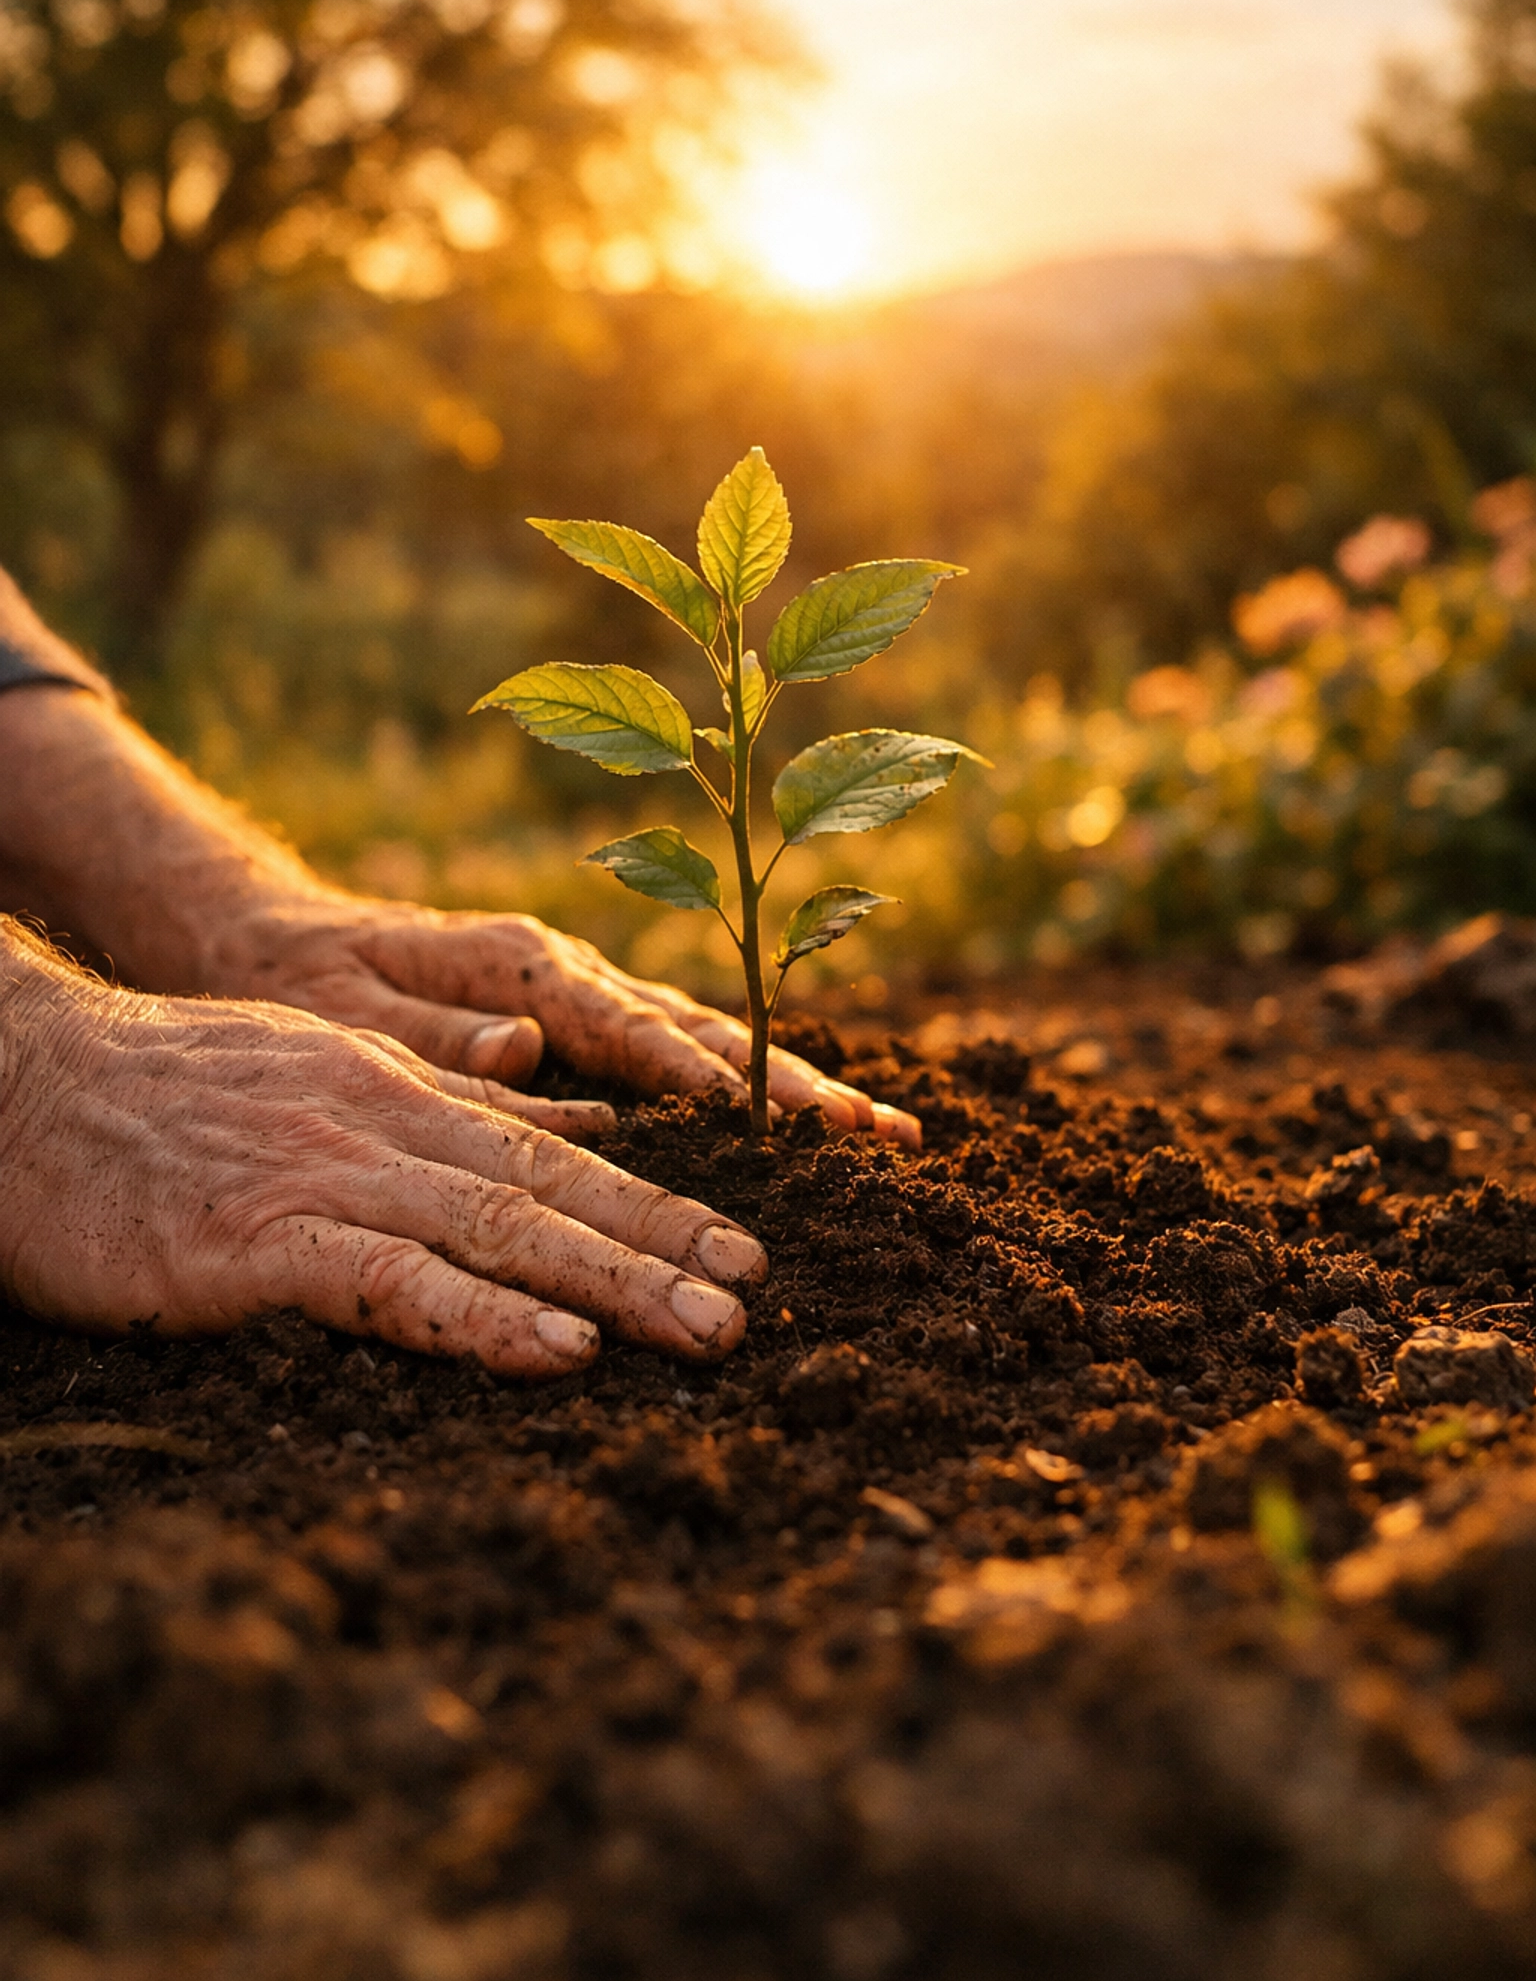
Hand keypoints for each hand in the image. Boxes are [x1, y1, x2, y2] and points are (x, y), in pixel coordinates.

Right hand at [0, 931, 765, 1375]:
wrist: (22, 1080)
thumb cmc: (162, 1090)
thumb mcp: (319, 1072)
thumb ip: (438, 1100)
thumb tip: (562, 1111)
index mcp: (396, 1090)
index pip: (551, 1149)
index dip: (653, 1200)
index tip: (741, 1249)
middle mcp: (379, 1124)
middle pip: (546, 1189)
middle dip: (661, 1247)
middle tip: (752, 1302)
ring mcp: (320, 1177)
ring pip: (494, 1228)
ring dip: (609, 1282)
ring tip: (703, 1332)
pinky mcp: (252, 1241)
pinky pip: (387, 1281)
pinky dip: (480, 1315)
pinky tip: (556, 1349)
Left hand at [218, 898, 922, 1149]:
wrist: (267, 935)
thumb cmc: (300, 980)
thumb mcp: (341, 1011)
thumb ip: (435, 1035)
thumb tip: (526, 1047)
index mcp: (519, 963)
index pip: (631, 1027)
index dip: (710, 1078)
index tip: (786, 1122)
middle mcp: (567, 969)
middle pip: (701, 1027)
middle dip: (797, 1082)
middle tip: (887, 1131)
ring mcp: (580, 988)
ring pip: (707, 1035)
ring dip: (796, 1083)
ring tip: (887, 1127)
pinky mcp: (579, 1012)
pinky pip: (680, 1047)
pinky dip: (750, 1085)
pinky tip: (810, 1119)